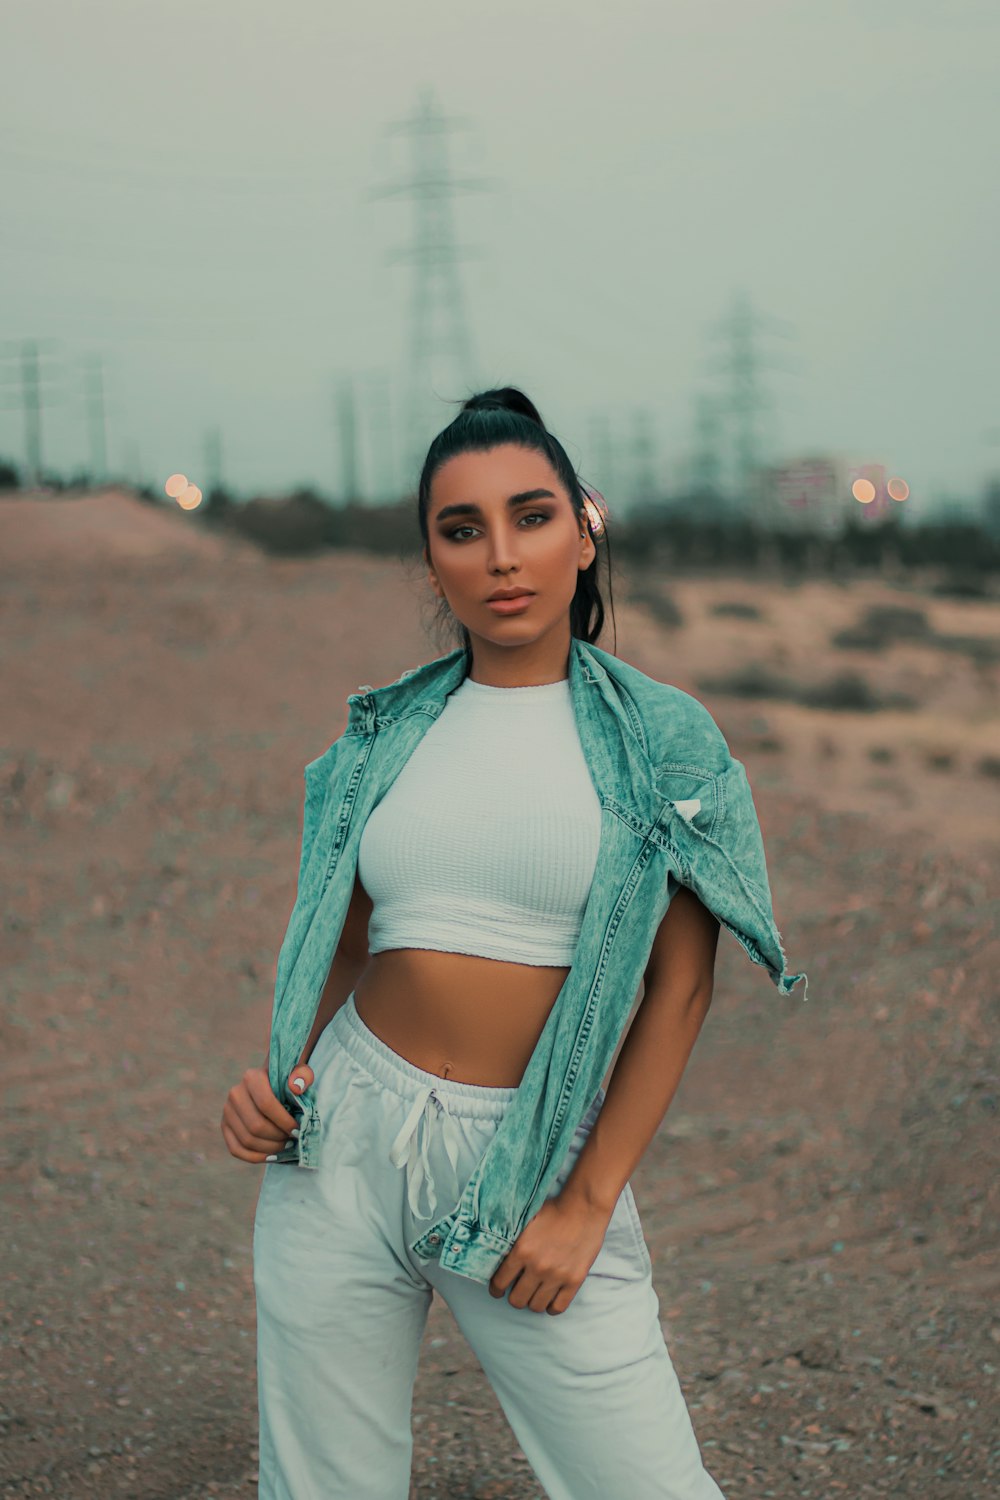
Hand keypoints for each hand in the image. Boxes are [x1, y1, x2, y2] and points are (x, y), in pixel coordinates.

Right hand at [220, 1063, 314, 1162]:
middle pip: (256, 1126)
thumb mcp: (300, 1074)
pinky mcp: (225, 1126)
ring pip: (247, 1140)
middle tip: (292, 1139)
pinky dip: (255, 1157)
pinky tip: (271, 1156)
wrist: (271, 1086)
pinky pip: (236, 1149)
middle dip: (277, 1137)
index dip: (283, 1121)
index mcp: (252, 1078)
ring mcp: (228, 1111)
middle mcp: (235, 1094)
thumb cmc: (288, 1082)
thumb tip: (296, 1087)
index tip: (297, 1130)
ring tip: (285, 1146)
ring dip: (269, 1148)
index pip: (266, 1104)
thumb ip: (303, 1076)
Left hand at [488, 1191, 612, 1314]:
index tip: (498, 1289)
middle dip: (514, 1296)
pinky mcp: (574, 1280)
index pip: (500, 1283)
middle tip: (517, 1290)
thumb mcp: (525, 1220)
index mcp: (522, 1250)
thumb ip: (510, 1239)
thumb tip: (493, 1252)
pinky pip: (558, 1307)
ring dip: (532, 1301)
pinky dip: (551, 1307)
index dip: (496, 1288)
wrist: (584, 1207)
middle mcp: (538, 1266)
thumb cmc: (553, 1210)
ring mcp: (557, 1276)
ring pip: (536, 1306)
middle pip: (517, 1300)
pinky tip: (549, 1298)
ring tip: (534, 1292)